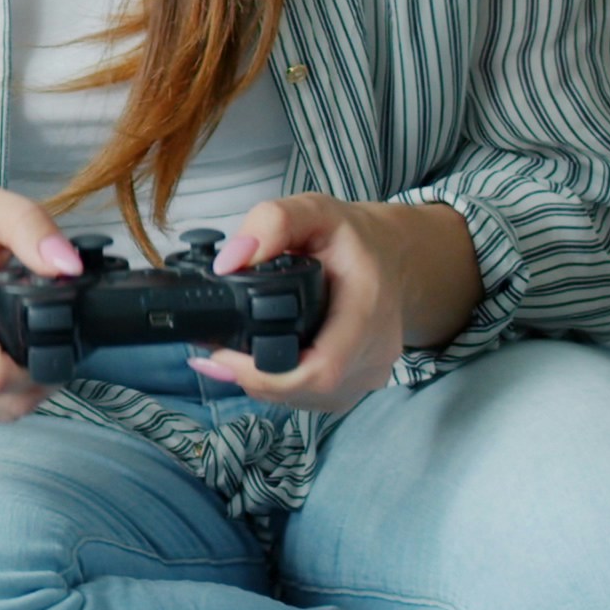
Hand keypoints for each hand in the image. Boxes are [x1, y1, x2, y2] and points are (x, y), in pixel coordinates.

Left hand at [188, 195, 474, 415]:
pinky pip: (312, 398)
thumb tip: (229, 262)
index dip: (265, 374)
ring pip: (305, 399)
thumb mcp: (316, 210)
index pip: (321, 368)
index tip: (223, 354)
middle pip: (306, 390)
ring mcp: (368, 376)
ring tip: (231, 353)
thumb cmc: (353, 236)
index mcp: (368, 309)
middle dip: (253, 378)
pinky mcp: (356, 385)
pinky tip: (258, 362)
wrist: (394, 258)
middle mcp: (374, 353)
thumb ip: (272, 223)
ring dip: (263, 384)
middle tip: (215, 351)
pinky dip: (280, 385)